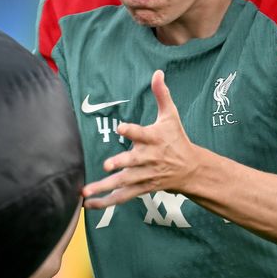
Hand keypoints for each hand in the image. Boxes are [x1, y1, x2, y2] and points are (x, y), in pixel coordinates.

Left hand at [82, 70, 197, 209]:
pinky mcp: (141, 188)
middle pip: (133, 162)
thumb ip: (162, 95)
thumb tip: (157, 72)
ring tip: (86, 192)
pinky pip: (122, 197)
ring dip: (104, 188)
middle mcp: (148, 158)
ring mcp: (144, 175)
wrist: (190, 169)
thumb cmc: (176, 139)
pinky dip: (106, 202)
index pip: (142, 134)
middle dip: (121, 164)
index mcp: (154, 139)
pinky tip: (89, 205)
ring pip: (124, 183)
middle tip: (107, 165)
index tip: (120, 128)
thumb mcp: (171, 116)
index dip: (131, 131)